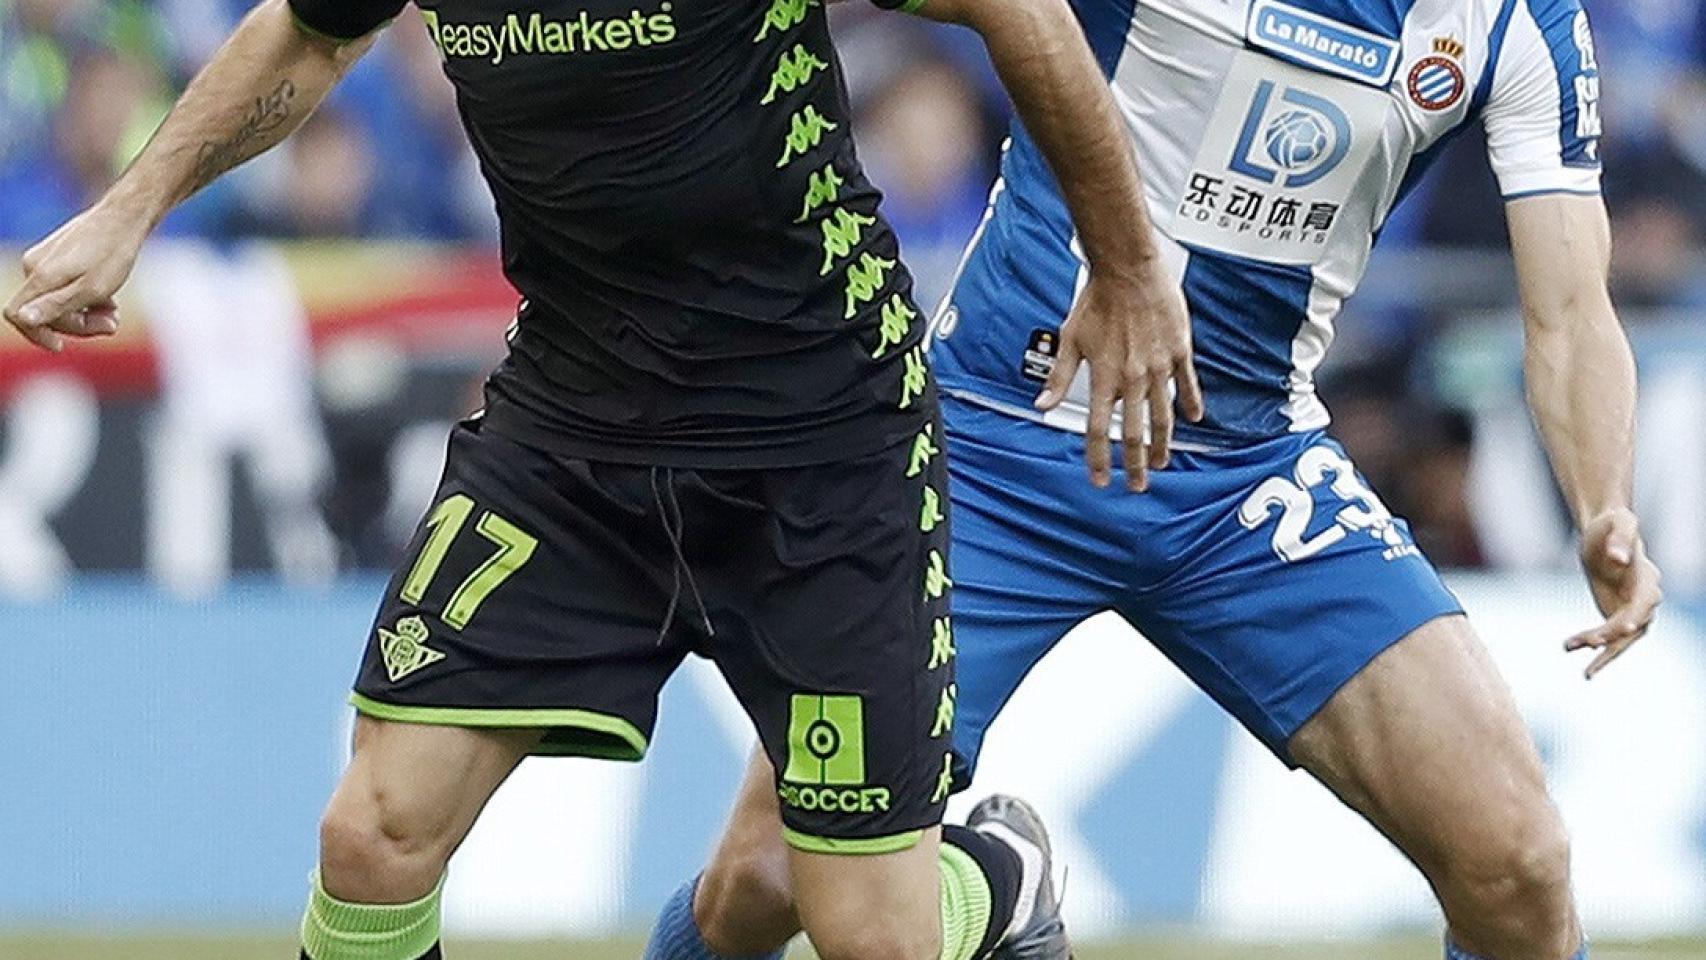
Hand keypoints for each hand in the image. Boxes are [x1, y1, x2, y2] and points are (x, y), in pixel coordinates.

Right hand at [4, 202, 150, 351]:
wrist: (126, 218)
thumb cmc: (112, 254)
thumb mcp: (90, 289)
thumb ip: (56, 306)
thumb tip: (22, 319)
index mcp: (39, 276)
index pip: (16, 315)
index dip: (36, 335)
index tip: (62, 346)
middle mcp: (34, 267)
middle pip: (44, 311)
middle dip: (77, 325)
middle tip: (111, 325)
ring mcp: (45, 260)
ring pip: (58, 300)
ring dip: (86, 314)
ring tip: (114, 312)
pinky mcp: (59, 257)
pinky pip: (66, 287)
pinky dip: (87, 299)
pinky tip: (110, 300)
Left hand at [1035, 262, 1202, 490]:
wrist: (1128, 269)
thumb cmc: (1097, 300)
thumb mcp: (1070, 339)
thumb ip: (1058, 376)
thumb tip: (1040, 403)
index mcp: (1103, 376)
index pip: (1097, 429)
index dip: (1099, 458)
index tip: (1101, 479)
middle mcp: (1132, 377)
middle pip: (1133, 432)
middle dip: (1135, 464)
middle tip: (1138, 484)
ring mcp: (1158, 366)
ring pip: (1162, 416)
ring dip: (1162, 443)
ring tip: (1161, 462)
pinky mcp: (1179, 351)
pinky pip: (1188, 384)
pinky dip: (1190, 403)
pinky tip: (1194, 418)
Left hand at [1565, 507, 1662, 678]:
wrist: (1604, 534)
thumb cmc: (1612, 524)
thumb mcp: (1617, 523)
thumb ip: (1620, 538)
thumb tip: (1619, 558)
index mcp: (1647, 577)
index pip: (1645, 602)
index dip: (1636, 615)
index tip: (1627, 628)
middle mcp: (1645, 598)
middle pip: (1634, 625)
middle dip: (1613, 635)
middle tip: (1590, 641)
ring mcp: (1632, 609)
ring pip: (1620, 637)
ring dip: (1598, 646)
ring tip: (1568, 646)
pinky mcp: (1617, 615)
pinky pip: (1608, 635)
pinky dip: (1591, 643)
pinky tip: (1569, 646)